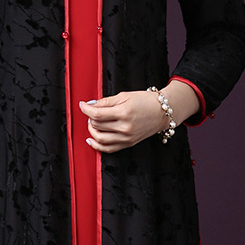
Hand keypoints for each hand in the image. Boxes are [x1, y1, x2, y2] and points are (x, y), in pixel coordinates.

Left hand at [78, 82, 199, 153]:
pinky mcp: (128, 144)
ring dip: (91, 131)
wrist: (162, 112)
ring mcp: (126, 138)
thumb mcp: (125, 96)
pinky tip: (92, 140)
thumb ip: (106, 101)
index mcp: (123, 113)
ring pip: (100, 139)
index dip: (85, 109)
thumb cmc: (145, 101)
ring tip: (92, 123)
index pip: (96, 114)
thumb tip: (90, 105)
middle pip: (97, 126)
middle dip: (89, 118)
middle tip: (91, 111)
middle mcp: (124, 127)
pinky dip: (97, 145)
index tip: (82, 105)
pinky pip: (108, 148)